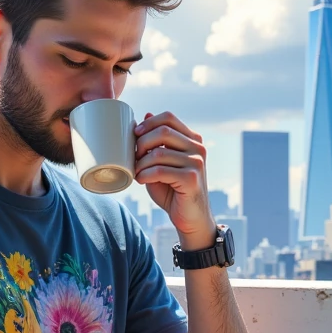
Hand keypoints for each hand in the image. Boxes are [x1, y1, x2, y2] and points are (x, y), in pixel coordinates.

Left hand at [135, 111, 214, 247]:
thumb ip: (156, 142)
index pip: (168, 118)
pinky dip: (145, 175)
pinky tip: (142, 180)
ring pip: (159, 152)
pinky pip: (160, 170)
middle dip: (142, 143)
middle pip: (163, 131)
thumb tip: (146, 115)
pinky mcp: (191, 179)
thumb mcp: (162, 162)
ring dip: (141, 163)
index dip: (148, 123)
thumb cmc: (173, 190)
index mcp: (192, 139)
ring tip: (137, 172)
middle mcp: (197, 148)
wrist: (189, 218)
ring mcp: (196, 163)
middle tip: (134, 157)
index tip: (135, 134)